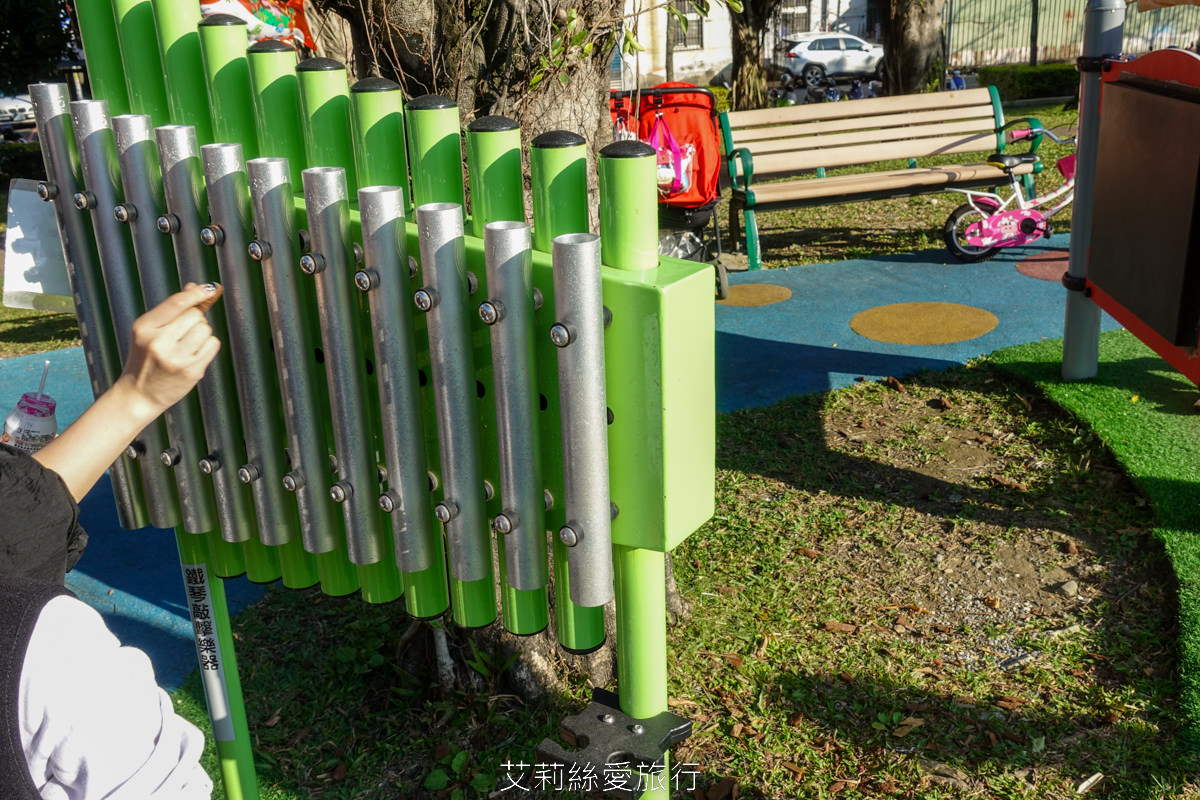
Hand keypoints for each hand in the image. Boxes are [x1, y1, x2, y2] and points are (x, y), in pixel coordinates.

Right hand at [31, 284, 223, 500]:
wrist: (139, 394)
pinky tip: (194, 355)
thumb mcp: (149, 331)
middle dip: (195, 320)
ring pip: (206, 329)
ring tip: (186, 346)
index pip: (175, 303)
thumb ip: (171, 310)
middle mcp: (159, 342)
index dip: (195, 294)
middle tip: (183, 334)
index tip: (208, 289)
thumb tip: (194, 287)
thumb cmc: (146, 358)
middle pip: (195, 316)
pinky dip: (208, 346)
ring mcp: (176, 358)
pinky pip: (213, 345)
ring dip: (202, 334)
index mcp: (144, 328)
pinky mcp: (191, 371)